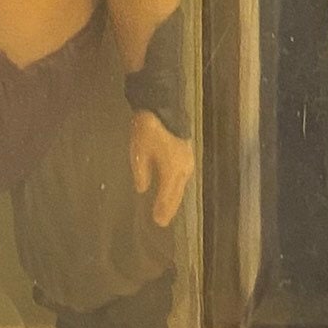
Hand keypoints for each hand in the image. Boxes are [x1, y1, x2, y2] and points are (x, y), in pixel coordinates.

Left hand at [129, 110, 193, 226]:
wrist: (163, 104)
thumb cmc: (148, 130)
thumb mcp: (139, 153)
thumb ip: (142, 174)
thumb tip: (142, 189)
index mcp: (171, 171)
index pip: (167, 196)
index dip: (162, 210)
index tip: (158, 222)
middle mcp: (183, 168)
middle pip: (177, 193)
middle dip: (169, 207)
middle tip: (163, 221)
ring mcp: (187, 159)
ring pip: (181, 184)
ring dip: (174, 196)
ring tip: (167, 207)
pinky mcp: (187, 152)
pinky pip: (182, 175)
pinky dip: (177, 185)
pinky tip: (173, 186)